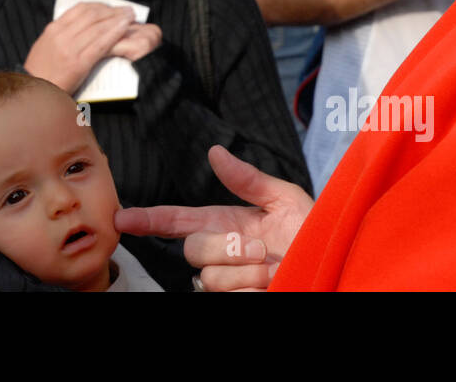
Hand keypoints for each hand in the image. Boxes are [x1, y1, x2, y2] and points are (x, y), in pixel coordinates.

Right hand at [24, 2, 161, 95]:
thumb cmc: (41, 73)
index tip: (112, 7)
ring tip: (130, 16)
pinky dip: (114, 34)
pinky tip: (124, 29)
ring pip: (98, 27)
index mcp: (53, 29)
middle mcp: (61, 35)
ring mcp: (69, 49)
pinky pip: (99, 45)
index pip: (80, 9)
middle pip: (92, 15)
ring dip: (117, 19)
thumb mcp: (46, 47)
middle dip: (112, 11)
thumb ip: (62, 35)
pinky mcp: (78, 63)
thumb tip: (82, 28)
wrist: (32, 94)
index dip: (100, 6)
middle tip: (128, 10)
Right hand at [114, 145, 312, 291]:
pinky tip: (274, 286)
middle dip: (226, 247)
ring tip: (273, 270)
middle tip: (259, 248)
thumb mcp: (284, 198)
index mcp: (224, 223)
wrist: (334, 262)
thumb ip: (247, 179)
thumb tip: (215, 152)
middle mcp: (220, 255)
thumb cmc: (312, 232)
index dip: (147, 219)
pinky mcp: (237, 302)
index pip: (176, 221)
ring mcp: (228, 284)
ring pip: (210, 278)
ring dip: (247, 274)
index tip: (121, 218)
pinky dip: (255, 293)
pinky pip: (231, 300)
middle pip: (193, 249)